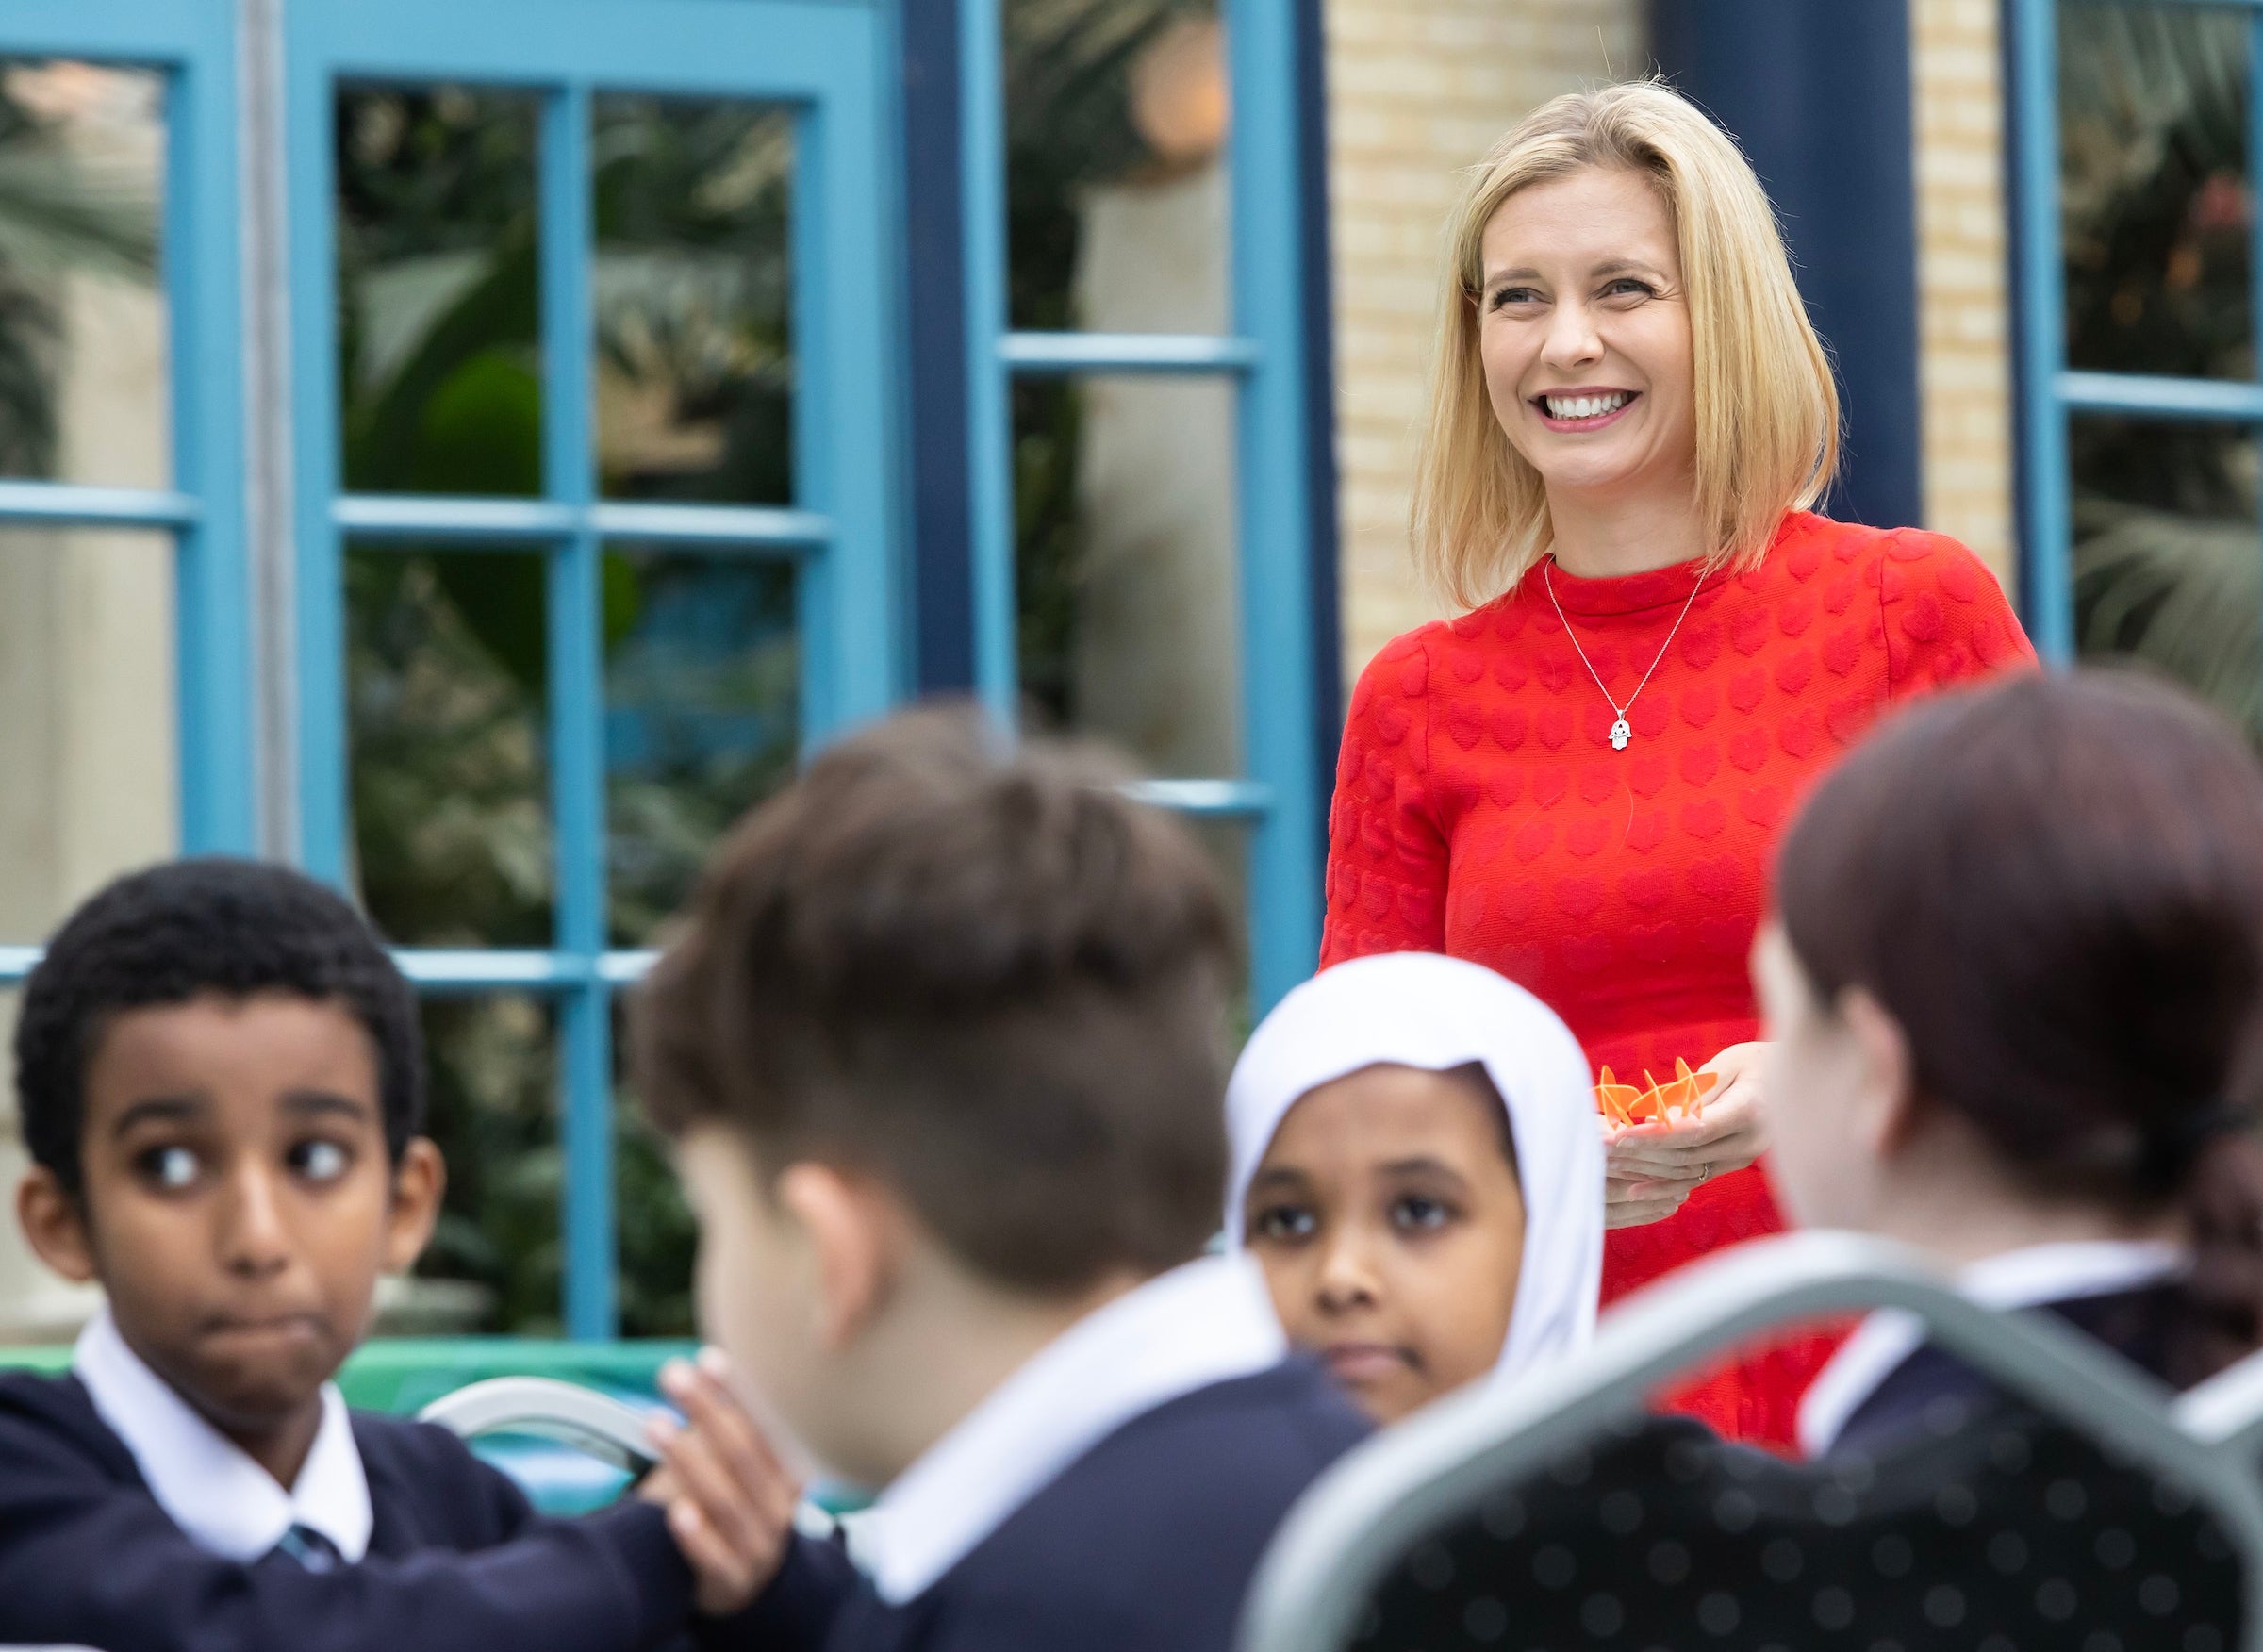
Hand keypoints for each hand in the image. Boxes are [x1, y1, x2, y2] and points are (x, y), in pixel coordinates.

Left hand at [638, 1348, 801, 1616]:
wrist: (745, 1582)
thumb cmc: (733, 1505)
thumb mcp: (739, 1466)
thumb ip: (729, 1424)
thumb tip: (705, 1363)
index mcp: (788, 1469)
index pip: (767, 1422)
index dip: (739, 1391)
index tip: (708, 1359)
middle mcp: (780, 1505)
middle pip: (743, 1452)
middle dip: (707, 1411)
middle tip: (673, 1376)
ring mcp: (760, 1545)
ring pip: (726, 1499)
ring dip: (688, 1459)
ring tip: (654, 1424)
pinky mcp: (733, 1581)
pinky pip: (716, 1557)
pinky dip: (697, 1534)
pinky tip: (676, 1510)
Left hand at [1601, 1043, 1768, 1226]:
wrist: (1798, 1079)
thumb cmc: (1756, 1060)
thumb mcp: (1726, 1065)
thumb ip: (1694, 1094)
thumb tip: (1658, 1120)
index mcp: (1751, 1111)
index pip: (1694, 1130)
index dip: (1654, 1136)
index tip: (1620, 1136)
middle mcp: (1751, 1142)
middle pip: (1687, 1156)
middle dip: (1642, 1155)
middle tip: (1602, 1150)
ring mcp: (1746, 1158)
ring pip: (1689, 1172)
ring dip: (1647, 1172)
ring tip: (1610, 1166)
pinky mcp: (1736, 1164)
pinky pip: (1698, 1177)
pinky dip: (1665, 1183)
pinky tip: (1635, 1188)